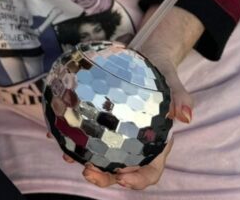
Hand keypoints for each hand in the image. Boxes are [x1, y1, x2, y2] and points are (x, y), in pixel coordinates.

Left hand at [59, 54, 192, 190]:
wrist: (146, 60)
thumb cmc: (161, 74)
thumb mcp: (172, 81)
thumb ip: (181, 97)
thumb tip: (185, 117)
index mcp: (156, 144)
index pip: (150, 171)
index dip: (137, 180)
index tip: (122, 177)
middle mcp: (135, 145)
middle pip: (121, 171)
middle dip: (104, 177)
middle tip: (87, 171)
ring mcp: (116, 136)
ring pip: (100, 156)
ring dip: (84, 160)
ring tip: (68, 157)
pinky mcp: (100, 124)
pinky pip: (86, 133)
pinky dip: (72, 136)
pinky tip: (54, 131)